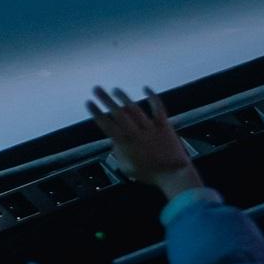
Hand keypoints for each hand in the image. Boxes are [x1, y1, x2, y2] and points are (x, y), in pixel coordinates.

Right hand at [87, 85, 204, 199]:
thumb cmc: (149, 174)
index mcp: (125, 144)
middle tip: (97, 89)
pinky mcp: (164, 126)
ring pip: (135, 110)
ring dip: (124, 98)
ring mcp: (151, 129)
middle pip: (119, 114)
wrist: (174, 175)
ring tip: (115, 89)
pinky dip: (153, 98)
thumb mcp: (126, 167)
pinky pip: (158, 109)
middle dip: (106, 100)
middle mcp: (136, 133)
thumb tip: (114, 140)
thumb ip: (118, 152)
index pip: (107, 125)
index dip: (97, 113)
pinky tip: (146, 88)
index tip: (89, 102)